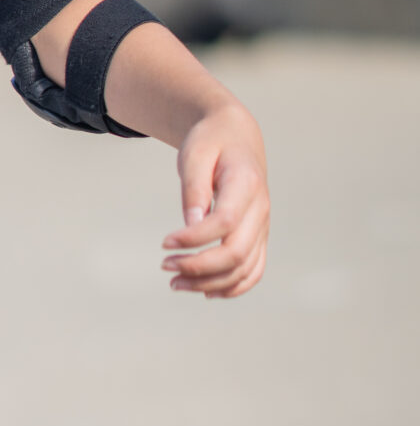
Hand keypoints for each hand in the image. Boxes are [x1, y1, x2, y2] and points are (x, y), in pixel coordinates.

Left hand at [161, 103, 268, 299]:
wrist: (236, 135)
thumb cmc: (211, 142)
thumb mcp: (194, 155)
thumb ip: (194, 189)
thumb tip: (191, 225)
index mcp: (246, 184)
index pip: (224, 223)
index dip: (194, 239)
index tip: (164, 243)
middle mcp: (260, 209)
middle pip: (236, 253)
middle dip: (198, 267)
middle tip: (165, 266)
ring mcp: (262, 226)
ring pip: (244, 269)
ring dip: (209, 283)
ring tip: (175, 282)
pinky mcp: (258, 236)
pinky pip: (254, 270)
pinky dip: (233, 287)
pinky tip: (204, 290)